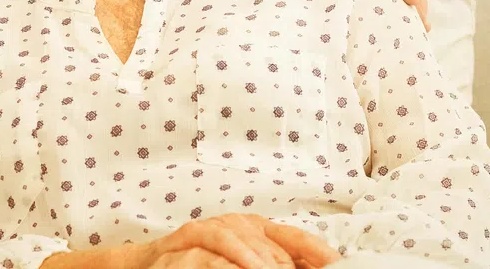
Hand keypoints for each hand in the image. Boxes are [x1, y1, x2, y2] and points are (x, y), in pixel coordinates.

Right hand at [138, 215, 340, 268]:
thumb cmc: (200, 264)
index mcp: (260, 230)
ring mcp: (214, 228)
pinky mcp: (189, 235)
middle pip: (278, 249)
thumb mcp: (241, 264)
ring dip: (263, 265)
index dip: (322, 255)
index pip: (300, 241)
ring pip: (248, 246)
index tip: (341, 267)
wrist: (148, 263)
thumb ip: (271, 264)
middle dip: (289, 268)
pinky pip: (215, 247)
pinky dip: (233, 260)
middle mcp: (241, 224)